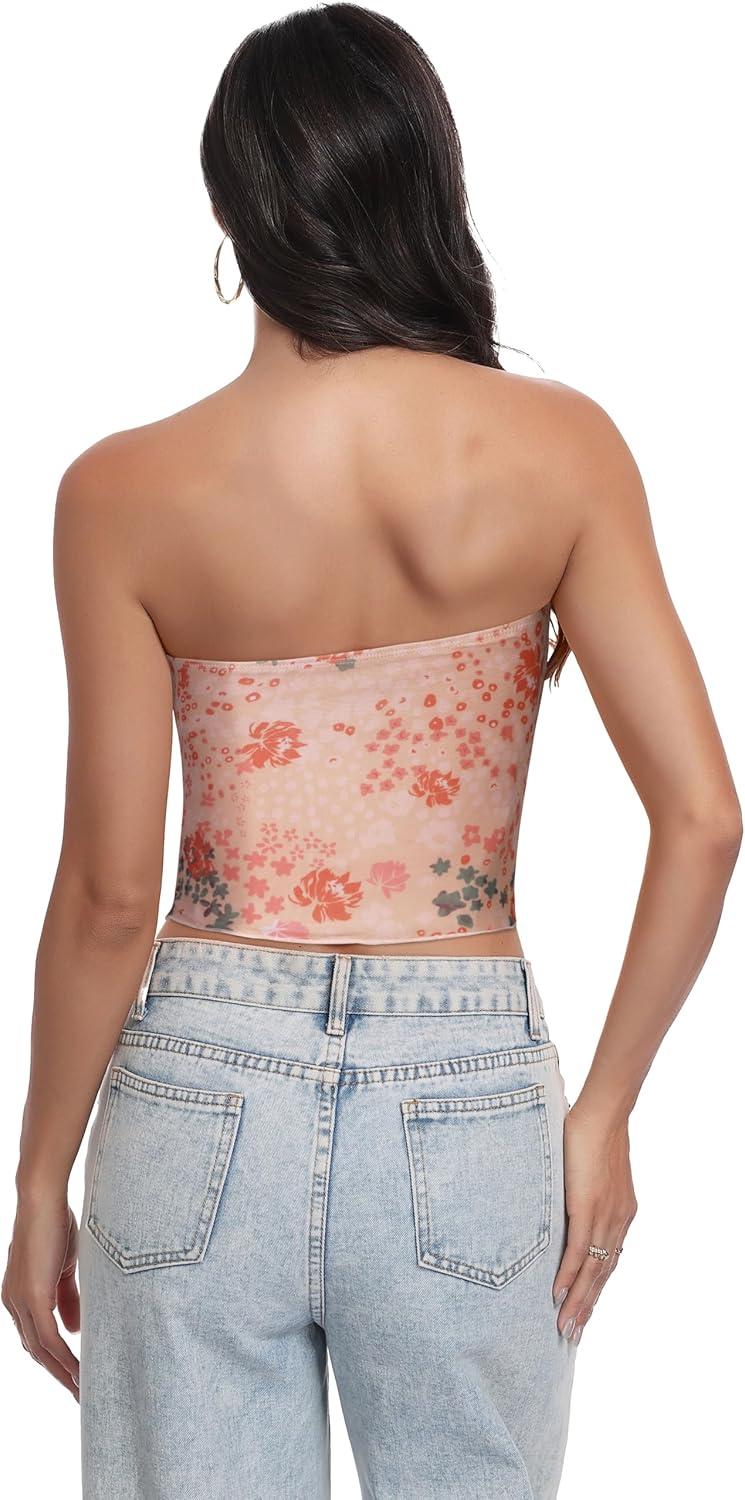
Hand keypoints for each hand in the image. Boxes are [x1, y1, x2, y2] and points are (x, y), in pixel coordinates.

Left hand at [2, 1192, 80, 1399]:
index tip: (75, 1375)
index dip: (54, 1359)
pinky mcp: (31, 1298)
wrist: (43, 1199)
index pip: (35, 1338)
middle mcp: (13, 1304)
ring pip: (41, 1350)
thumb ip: (67, 1299)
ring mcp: (19, 1302)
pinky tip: (79, 1371)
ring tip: (83, 1389)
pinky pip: (48, 1338)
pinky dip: (63, 1358)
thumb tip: (74, 1331)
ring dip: (63, 1372)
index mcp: (18, 1296)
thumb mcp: (64, 1268)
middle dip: (58, 1374)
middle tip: (80, 1393)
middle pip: (36, 1351)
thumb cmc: (54, 1225)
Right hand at [552, 1103, 636, 1344]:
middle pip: (603, 1275)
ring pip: (592, 1271)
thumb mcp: (591, 1171)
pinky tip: (558, 1294)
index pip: (609, 1262)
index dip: (596, 1289)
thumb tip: (565, 1193)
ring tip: (566, 1326)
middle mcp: (618, 1222)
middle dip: (587, 1307)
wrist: (603, 1113)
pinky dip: (569, 1276)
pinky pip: (579, 1252)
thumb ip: (583, 1189)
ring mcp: (606, 1217)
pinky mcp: (589, 1208)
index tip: (584, 1312)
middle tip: (572, 1334)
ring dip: (578, 1301)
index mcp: (621, 1214)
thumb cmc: (592, 1133)